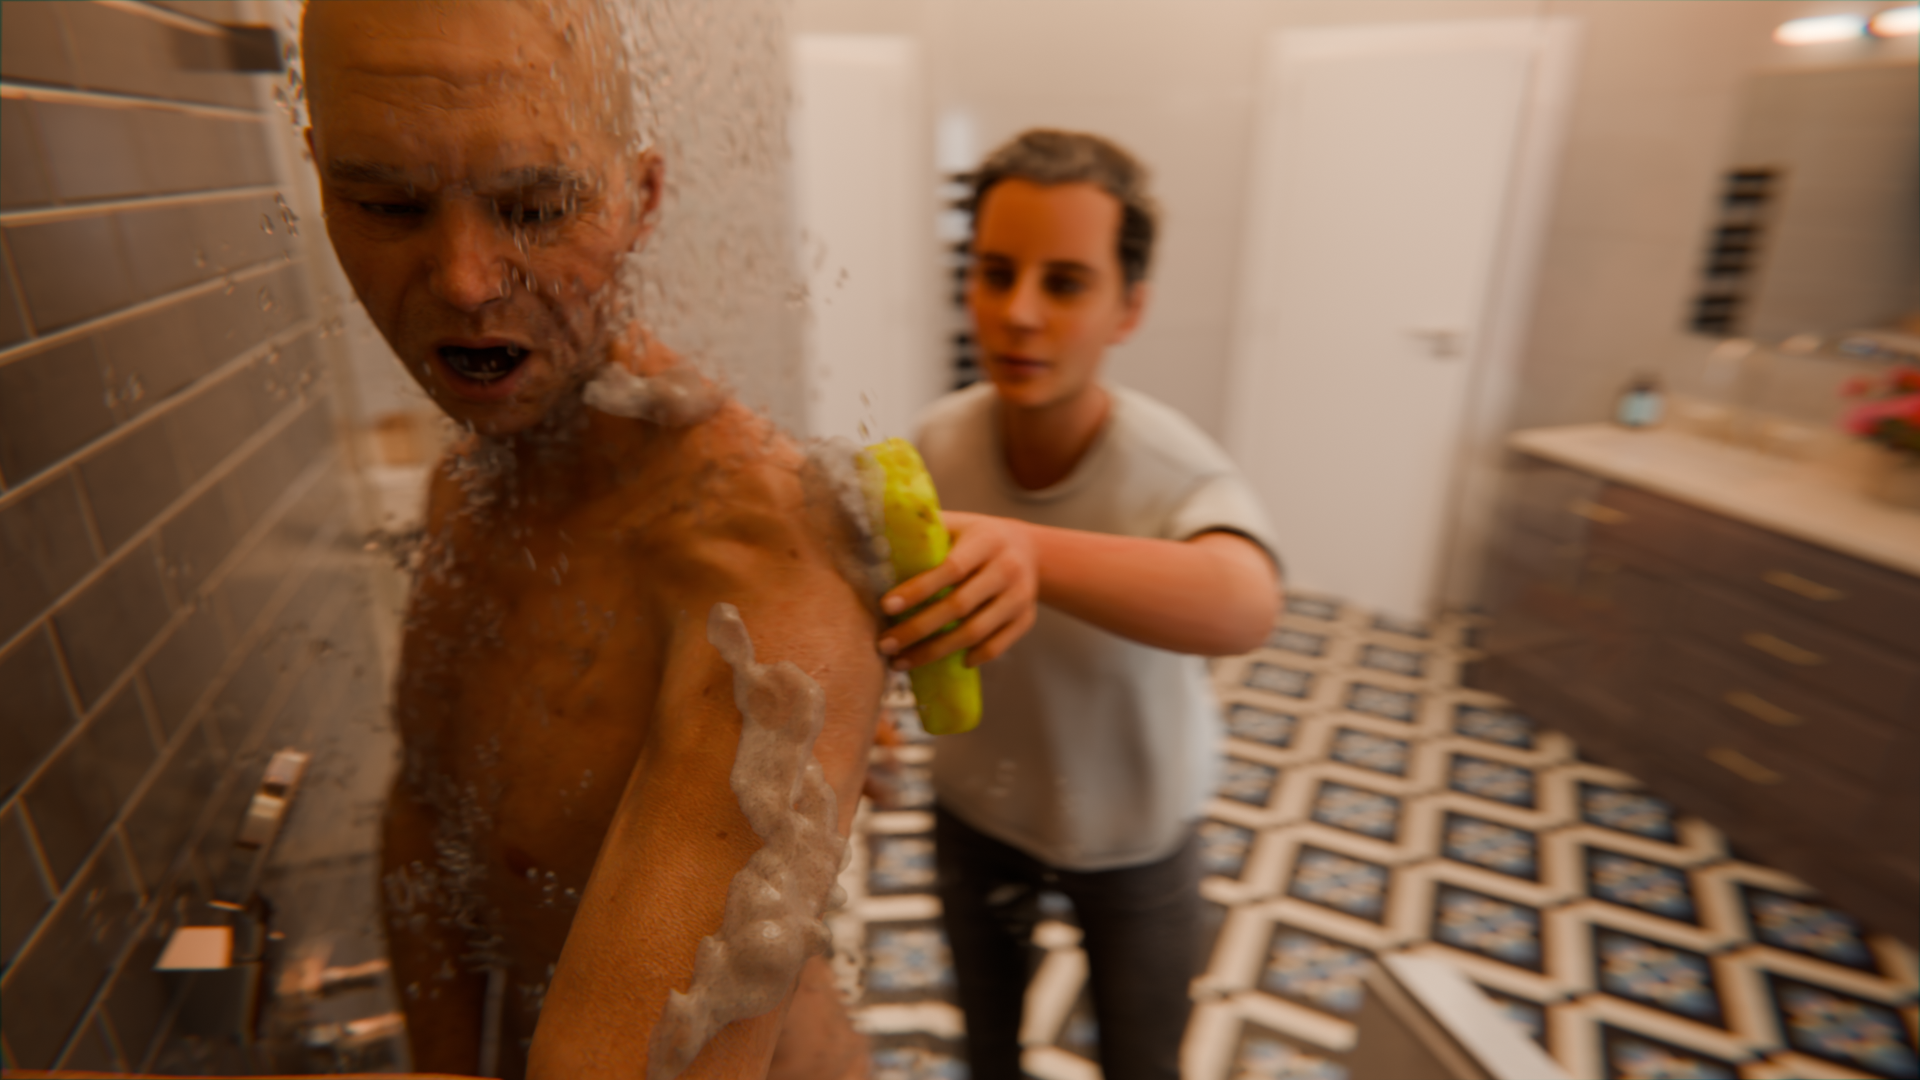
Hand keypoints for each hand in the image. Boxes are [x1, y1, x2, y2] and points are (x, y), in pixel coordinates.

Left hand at [876, 511, 1037, 670]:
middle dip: (917, 629)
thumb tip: (872, 543)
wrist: (1031, 549)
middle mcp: (1007, 568)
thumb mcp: (957, 524)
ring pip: (976, 632)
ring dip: (936, 652)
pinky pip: (998, 646)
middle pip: (959, 606)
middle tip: (885, 645)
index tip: (885, 607)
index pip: (950, 569)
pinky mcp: (1026, 619)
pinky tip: (946, 664)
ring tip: (902, 662)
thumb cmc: (977, 538)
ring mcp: (1020, 596)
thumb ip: (925, 532)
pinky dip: (973, 657)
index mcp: (986, 540)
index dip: (917, 590)